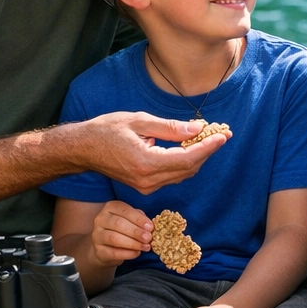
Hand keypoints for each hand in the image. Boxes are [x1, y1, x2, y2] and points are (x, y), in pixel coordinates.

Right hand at [70, 111, 228, 194]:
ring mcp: (146, 186)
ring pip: (182, 174)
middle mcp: (148, 180)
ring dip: (198, 158)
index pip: (188, 159)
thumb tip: (197, 129)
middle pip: (189, 169)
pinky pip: (173, 176)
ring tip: (209, 139)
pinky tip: (190, 148)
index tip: (223, 135)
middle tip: (221, 134)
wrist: (83, 149)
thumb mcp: (139, 121)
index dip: (208, 147)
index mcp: (146, 163)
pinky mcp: (145, 186)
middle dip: (207, 151)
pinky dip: (185, 163)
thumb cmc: (106, 130)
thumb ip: (170, 128)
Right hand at [88, 200, 152, 267]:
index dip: (138, 219)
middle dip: (136, 231)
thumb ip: (139, 220)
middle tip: (148, 238)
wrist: (107, 248)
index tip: (150, 227)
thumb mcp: (131, 220)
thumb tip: (149, 226)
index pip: (124, 210)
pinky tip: (137, 253)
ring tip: (145, 246)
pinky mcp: (99, 250)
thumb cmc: (123, 230)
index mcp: (110, 207)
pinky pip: (113, 252)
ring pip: (114, 238)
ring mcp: (97, 235)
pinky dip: (127, 253)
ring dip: (132, 243)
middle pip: (118, 224)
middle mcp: (100, 219)